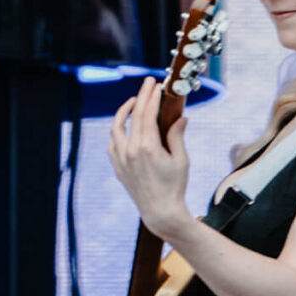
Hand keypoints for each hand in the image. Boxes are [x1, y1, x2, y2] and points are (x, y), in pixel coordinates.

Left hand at [106, 77, 192, 237]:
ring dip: (125, 112)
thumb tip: (181, 118)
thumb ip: (177, 136)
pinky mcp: (118, 167)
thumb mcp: (181, 160)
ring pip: (117, 127)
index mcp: (148, 147)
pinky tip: (126, 127)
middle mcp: (131, 151)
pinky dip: (118, 131)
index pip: (147, 114)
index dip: (151, 97)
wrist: (160, 212)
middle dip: (141, 96)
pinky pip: (113, 143)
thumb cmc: (174, 186)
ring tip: (134, 102)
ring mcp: (121, 159)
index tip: (155, 85)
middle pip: (133, 116)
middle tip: (148, 83)